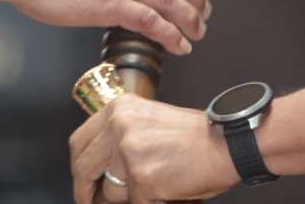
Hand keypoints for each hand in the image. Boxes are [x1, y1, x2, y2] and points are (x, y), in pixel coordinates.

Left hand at [70, 94, 235, 203]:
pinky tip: (162, 191)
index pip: (79, 142)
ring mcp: (130, 155)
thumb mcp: (148, 119)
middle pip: (83, 166)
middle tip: (90, 200)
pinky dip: (148, 201)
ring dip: (126, 196)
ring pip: (110, 191)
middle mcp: (119, 128)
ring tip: (149, 186)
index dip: (79, 166)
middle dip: (85, 189)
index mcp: (119, 110)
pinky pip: (134, 203)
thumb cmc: (195, 134)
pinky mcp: (143, 181)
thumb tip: (99, 164)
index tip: (82, 179)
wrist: (225, 144)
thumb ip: (120, 134)